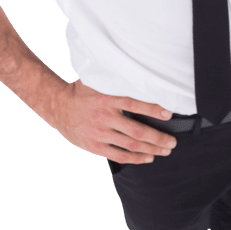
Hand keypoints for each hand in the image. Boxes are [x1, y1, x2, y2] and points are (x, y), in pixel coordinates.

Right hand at [47, 79, 177, 161]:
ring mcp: (99, 134)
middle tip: (173, 141)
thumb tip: (137, 71)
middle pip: (136, 130)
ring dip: (151, 149)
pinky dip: (135, 158)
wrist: (58, 107)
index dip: (153, 109)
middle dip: (158, 137)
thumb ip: (115, 79)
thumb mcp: (96, 80)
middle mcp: (104, 117)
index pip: (134, 104)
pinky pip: (118, 155)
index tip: (169, 114)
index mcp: (107, 99)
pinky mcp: (95, 146)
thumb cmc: (82, 92)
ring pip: (130, 145)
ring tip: (165, 150)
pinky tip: (148, 157)